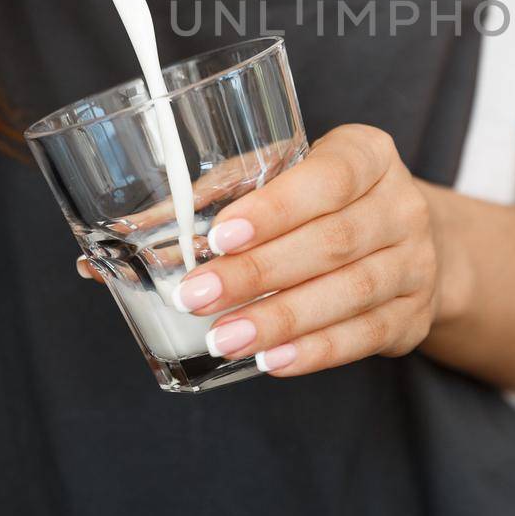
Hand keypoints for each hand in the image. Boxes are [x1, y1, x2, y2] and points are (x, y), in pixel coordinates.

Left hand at [78, 124, 444, 376]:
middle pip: (332, 241)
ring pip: (348, 293)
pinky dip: (316, 351)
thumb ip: (212, 204)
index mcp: (367, 153)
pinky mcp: (413, 315)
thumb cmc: (322, 202)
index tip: (220, 235)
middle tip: (196, 295)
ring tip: (224, 338)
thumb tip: (100, 253)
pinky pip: (364, 336)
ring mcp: (414, 262)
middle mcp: (400, 205)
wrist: (412, 241)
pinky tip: (271, 362)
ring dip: (280, 319)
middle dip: (258, 272)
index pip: (328, 177)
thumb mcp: (283, 179)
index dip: (275, 208)